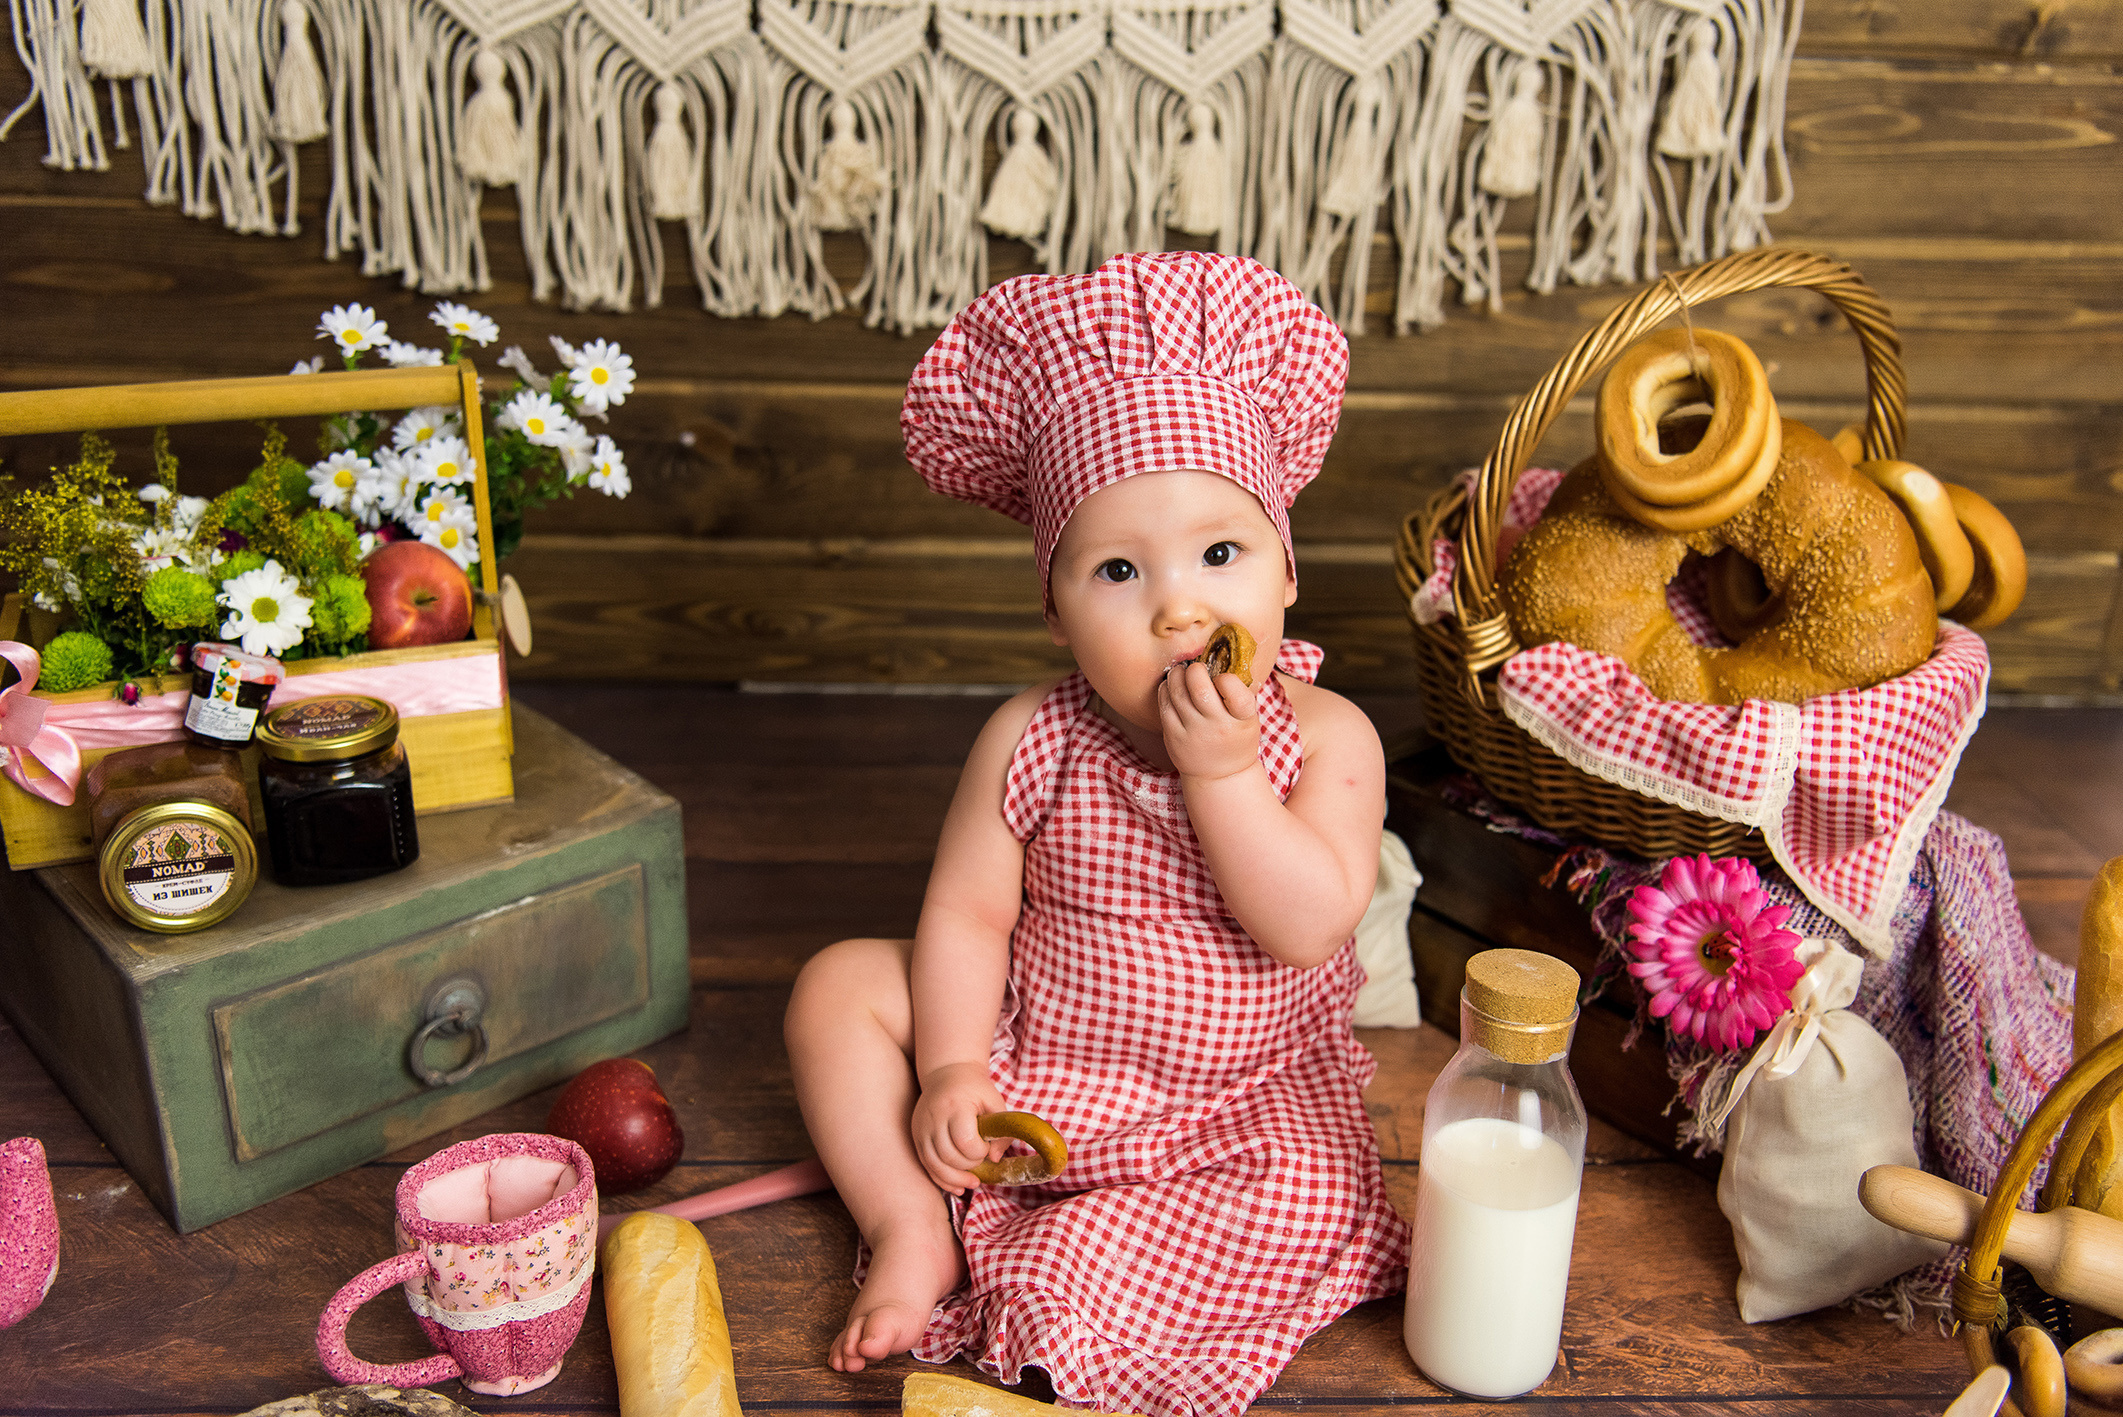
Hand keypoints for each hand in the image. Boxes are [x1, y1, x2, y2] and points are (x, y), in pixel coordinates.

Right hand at [911, 1062, 1008, 1193]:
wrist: (946, 1073)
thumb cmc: (974, 1088)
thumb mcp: (994, 1102)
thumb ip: (1001, 1131)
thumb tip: (995, 1159)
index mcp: (955, 1105)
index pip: (965, 1140)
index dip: (979, 1151)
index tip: (987, 1145)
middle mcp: (934, 1118)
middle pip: (949, 1156)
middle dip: (969, 1165)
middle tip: (981, 1158)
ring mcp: (922, 1128)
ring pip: (934, 1165)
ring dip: (955, 1179)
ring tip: (973, 1182)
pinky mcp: (917, 1137)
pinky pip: (926, 1165)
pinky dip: (941, 1179)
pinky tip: (957, 1186)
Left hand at [1158, 661, 1259, 781]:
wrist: (1220, 776)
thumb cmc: (1236, 738)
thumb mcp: (1249, 719)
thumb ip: (1241, 693)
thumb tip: (1230, 659)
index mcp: (1242, 720)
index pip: (1236, 693)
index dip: (1227, 679)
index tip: (1222, 678)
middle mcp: (1217, 727)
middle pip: (1200, 689)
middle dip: (1194, 670)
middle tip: (1195, 668)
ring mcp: (1193, 733)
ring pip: (1177, 694)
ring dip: (1176, 675)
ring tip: (1180, 672)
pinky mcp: (1173, 737)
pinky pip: (1164, 705)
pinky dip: (1165, 689)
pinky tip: (1171, 685)